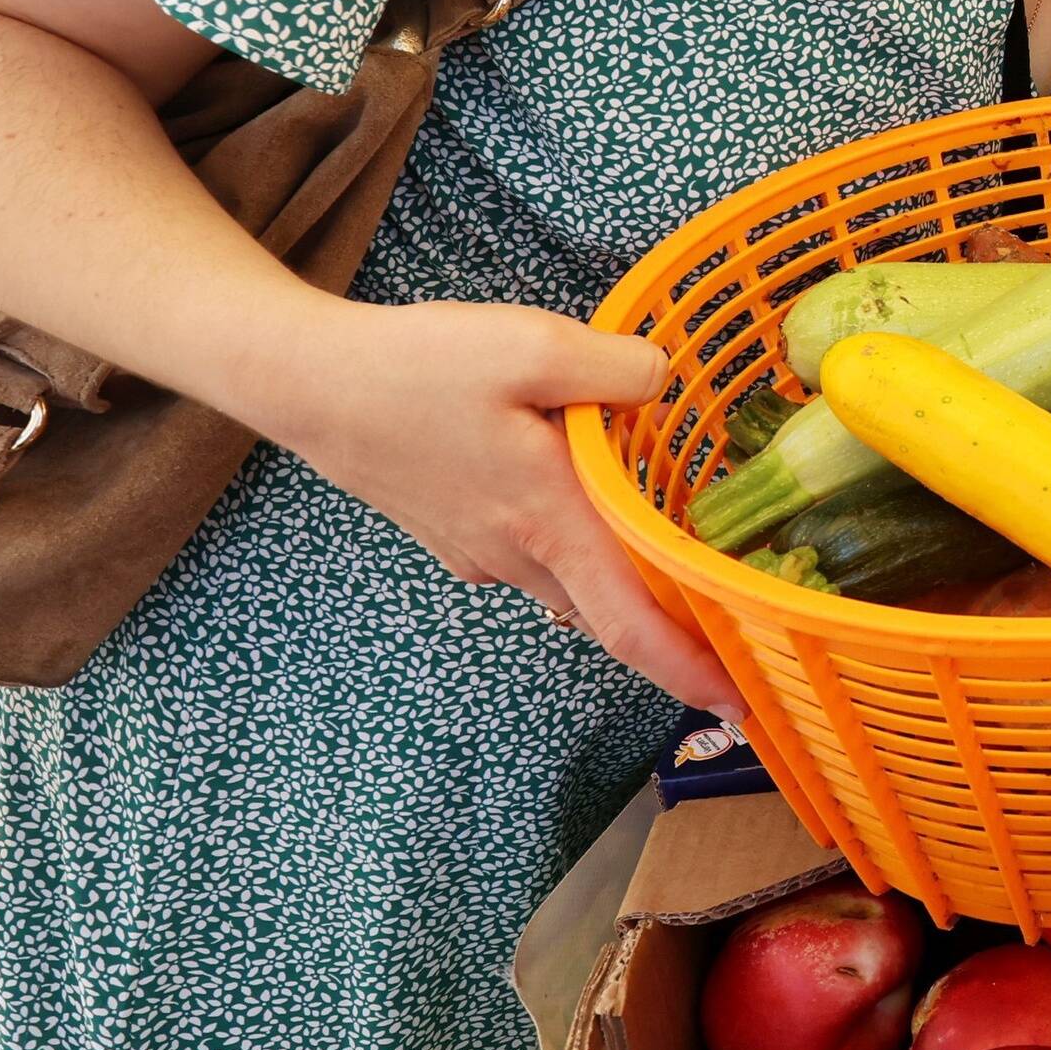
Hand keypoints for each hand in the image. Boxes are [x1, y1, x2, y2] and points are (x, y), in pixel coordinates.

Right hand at [253, 298, 739, 713]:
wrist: (310, 384)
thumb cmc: (416, 369)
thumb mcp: (533, 346)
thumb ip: (618, 370)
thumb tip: (664, 386)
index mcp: (549, 524)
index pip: (631, 625)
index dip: (689, 670)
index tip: (740, 703)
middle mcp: (516, 557)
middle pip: (609, 613)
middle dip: (671, 633)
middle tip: (732, 630)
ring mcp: (480, 553)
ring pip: (571, 586)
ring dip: (621, 588)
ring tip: (675, 566)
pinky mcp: (455, 534)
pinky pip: (534, 560)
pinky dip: (575, 553)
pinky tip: (587, 508)